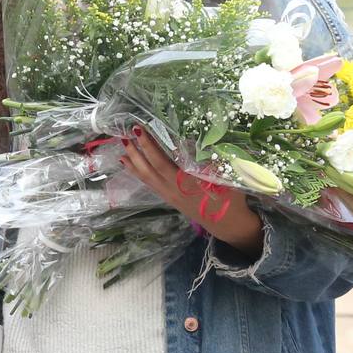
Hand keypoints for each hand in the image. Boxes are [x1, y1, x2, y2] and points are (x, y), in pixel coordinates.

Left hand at [117, 126, 263, 255]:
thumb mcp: (225, 177)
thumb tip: (195, 141)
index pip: (162, 161)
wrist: (226, 223)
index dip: (149, 146)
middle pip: (149, 168)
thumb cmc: (229, 198)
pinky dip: (137, 171)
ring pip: (145, 176)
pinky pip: (148, 183)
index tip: (141, 129)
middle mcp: (172, 188)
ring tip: (123, 144)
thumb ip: (210, 161)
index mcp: (186, 182)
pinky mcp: (168, 198)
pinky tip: (128, 162)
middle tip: (127, 131)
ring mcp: (168, 194)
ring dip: (133, 160)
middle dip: (137, 149)